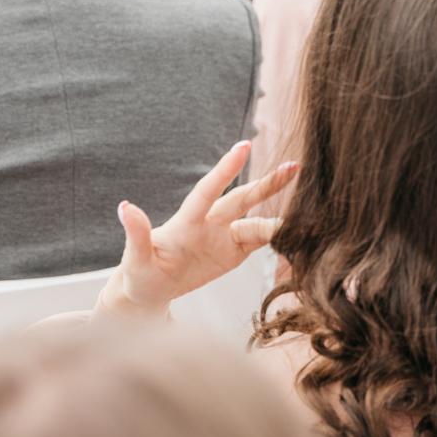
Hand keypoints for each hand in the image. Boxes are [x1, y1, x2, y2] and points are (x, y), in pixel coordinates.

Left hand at [97, 141, 297, 316]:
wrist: (150, 290)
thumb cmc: (139, 274)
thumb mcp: (136, 259)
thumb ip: (136, 233)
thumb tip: (125, 206)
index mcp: (186, 222)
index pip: (208, 191)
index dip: (226, 170)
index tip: (243, 146)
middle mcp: (209, 224)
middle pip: (242, 199)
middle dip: (268, 184)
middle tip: (294, 167)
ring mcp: (224, 236)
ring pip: (258, 222)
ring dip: (281, 218)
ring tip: (311, 218)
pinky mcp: (235, 251)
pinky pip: (262, 241)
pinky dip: (281, 238)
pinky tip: (301, 234)